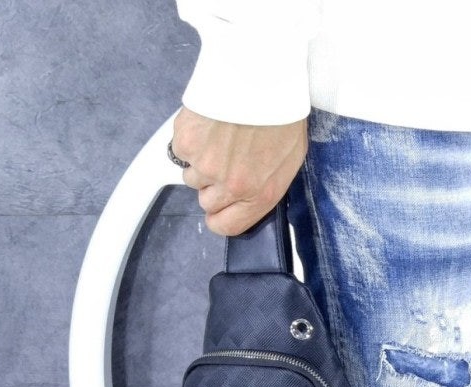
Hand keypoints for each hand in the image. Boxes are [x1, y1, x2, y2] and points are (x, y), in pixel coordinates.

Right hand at [171, 107, 307, 235]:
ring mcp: (205, 165)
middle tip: (226, 159)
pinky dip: (190, 140)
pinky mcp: (186, 142)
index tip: (220, 206)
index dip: (220, 216)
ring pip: (191, 176)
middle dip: (212, 185)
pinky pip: (180, 151)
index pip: (226, 226)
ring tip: (219, 137)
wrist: (260, 76)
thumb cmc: (281, 113)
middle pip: (206, 201)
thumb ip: (267, 185)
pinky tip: (208, 124)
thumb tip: (249, 197)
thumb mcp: (290, 159)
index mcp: (259, 194)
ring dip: (200, 162)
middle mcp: (230, 186)